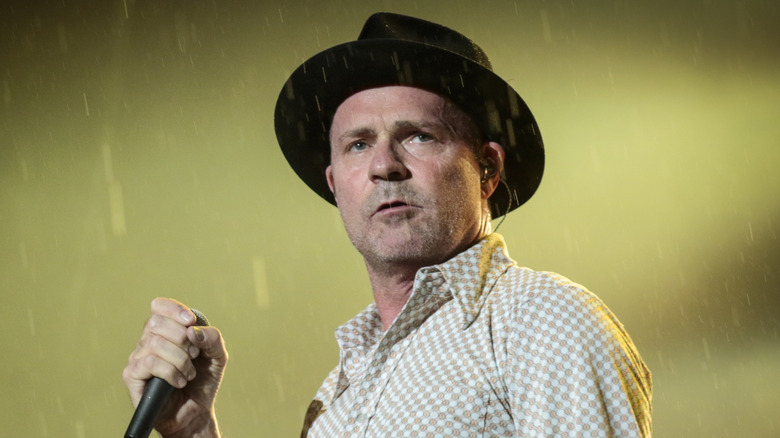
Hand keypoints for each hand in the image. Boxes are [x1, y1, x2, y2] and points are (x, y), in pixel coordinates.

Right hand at [122, 298, 227, 437]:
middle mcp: (148, 341)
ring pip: (155, 344)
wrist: (196, 411)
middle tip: (193, 355)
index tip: (191, 321)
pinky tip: (179, 382)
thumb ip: (212, 337)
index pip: (158, 306)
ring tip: (189, 374)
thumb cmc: (202, 381)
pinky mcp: (132, 376)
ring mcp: (138, 358)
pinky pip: (148, 363)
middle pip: (156, 323)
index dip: (174, 309)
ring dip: (180, 359)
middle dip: (182, 338)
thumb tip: (193, 330)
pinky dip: (170, 372)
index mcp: (166, 331)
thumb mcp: (217, 355)